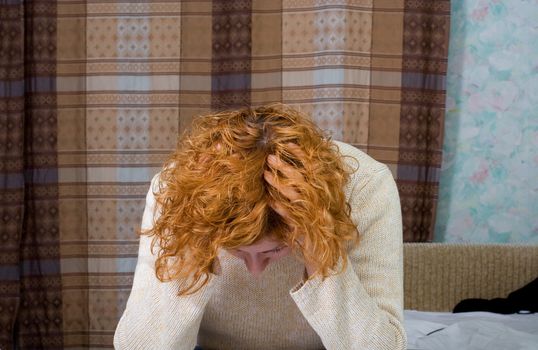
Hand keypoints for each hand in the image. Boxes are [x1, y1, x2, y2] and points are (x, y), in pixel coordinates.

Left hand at [263, 144, 316, 277]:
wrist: (324, 252)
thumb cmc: (315, 222)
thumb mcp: (312, 201)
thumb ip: (304, 185)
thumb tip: (287, 165)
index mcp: (323, 189)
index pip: (312, 166)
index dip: (300, 155)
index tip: (287, 144)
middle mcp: (321, 199)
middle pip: (301, 178)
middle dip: (284, 166)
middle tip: (269, 157)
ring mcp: (314, 213)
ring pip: (295, 194)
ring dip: (279, 184)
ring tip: (265, 175)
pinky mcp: (306, 227)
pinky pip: (292, 215)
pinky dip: (281, 208)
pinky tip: (270, 202)